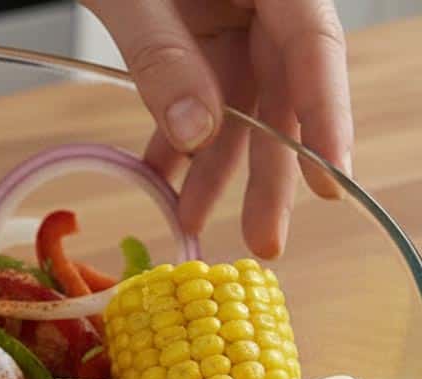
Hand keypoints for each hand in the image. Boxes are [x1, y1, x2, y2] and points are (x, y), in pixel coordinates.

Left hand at [81, 0, 352, 258]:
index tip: (332, 185)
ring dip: (212, 166)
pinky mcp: (196, 33)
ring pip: (237, 102)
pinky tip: (162, 181)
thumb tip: (198, 133)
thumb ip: (164, 57)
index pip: (313, 48)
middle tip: (264, 241)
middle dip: (268, 170)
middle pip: (280, 89)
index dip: (326, 119)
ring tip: (189, 224)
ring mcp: (229, 16)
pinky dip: (177, 136)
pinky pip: (198, 92)